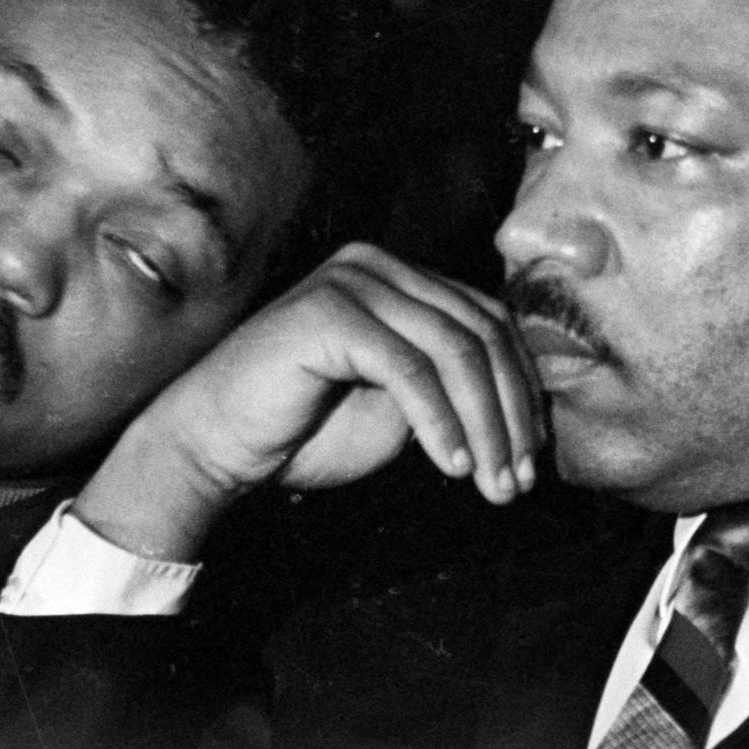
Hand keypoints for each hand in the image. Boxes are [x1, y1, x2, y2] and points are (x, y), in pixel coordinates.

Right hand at [71, 243, 542, 561]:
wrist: (213, 445)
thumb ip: (450, 389)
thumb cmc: (299, 431)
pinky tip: (452, 464)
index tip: (535, 456)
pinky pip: (409, 368)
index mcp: (398, 279)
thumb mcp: (398, 409)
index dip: (523, 390)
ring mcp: (351, 280)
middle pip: (480, 332)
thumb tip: (525, 408)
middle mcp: (377, 265)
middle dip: (511, 413)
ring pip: (454, 350)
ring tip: (493, 483)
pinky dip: (441, 421)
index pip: (488, 321)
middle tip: (520, 480)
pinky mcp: (330, 311)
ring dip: (486, 425)